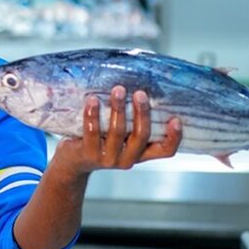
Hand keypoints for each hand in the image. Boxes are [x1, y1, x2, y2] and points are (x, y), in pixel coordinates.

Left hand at [52, 85, 181, 176]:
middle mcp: (127, 159)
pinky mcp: (88, 154)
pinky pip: (92, 131)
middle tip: (140, 93)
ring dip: (119, 108)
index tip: (176, 119)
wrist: (73, 162)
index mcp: (140, 153)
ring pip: (117, 132)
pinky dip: (93, 114)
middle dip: (142, 113)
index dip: (173, 138)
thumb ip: (133, 122)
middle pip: (141, 136)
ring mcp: (107, 158)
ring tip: (118, 89)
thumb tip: (143, 86)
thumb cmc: (101, 141)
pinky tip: (93, 99)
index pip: (165, 151)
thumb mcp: (121, 136)